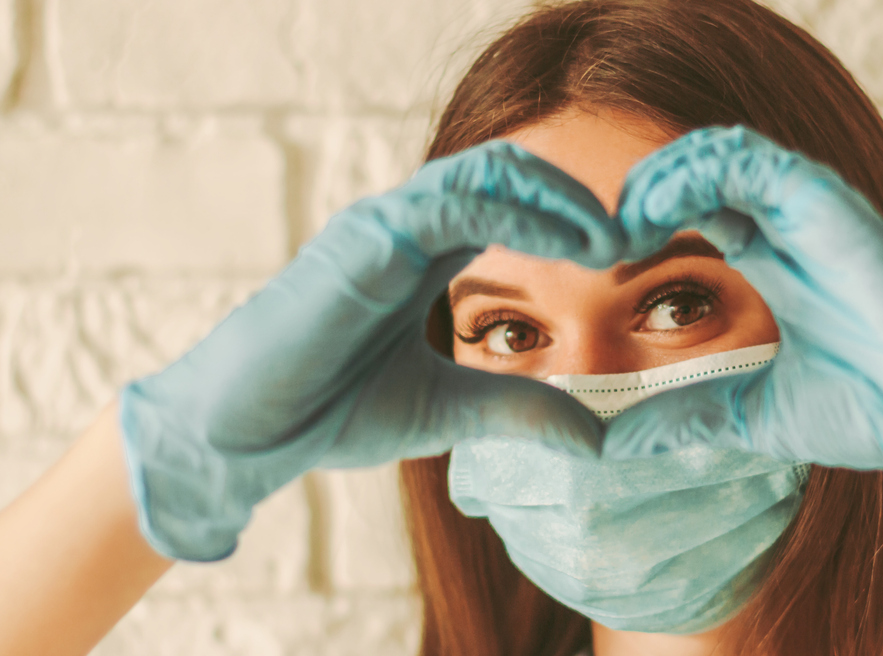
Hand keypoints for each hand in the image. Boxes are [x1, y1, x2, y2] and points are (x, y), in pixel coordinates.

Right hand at [121, 141, 623, 560]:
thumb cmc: (331, 412)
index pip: (512, 204)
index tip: (630, 256)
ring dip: (560, 197)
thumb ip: (520, 410)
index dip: (573, 220)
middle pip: (508, 172)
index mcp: (426, 253)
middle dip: (577, 197)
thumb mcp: (450, 409)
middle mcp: (408, 226)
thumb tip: (596, 437)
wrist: (246, 435)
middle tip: (635, 237)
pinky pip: (451, 200)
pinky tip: (571, 245)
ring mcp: (384, 224)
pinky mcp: (365, 238)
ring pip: (487, 171)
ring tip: (613, 239)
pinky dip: (519, 211)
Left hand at [606, 126, 882, 566]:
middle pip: (703, 171)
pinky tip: (654, 212)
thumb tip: (611, 445)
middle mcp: (793, 227)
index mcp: (778, 262)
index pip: (699, 209)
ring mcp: (811, 210)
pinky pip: (748, 158)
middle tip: (602, 237)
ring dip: (660, 175)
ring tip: (623, 220)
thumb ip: (686, 418)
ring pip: (720, 150)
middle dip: (644, 191)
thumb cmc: (877, 415)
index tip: (602, 261)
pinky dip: (691, 172)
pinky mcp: (827, 203)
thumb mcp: (753, 415)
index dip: (646, 221)